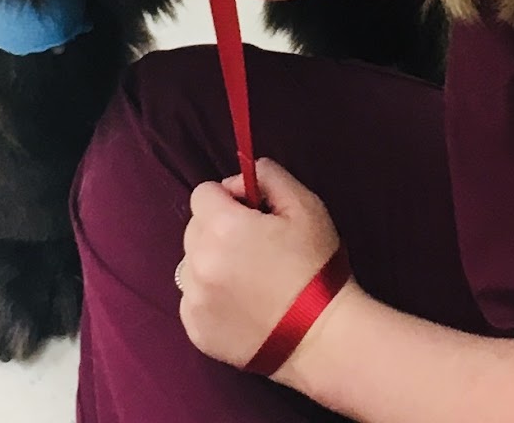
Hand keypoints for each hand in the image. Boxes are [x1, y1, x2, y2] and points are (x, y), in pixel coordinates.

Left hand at [177, 159, 347, 373]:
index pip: (202, 194)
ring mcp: (195, 300)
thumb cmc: (316, 267)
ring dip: (211, 262)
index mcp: (222, 228)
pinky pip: (193, 299)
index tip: (252, 214)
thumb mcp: (304, 205)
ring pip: (191, 264)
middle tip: (254, 246)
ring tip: (248, 278)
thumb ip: (267, 176)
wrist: (322, 337)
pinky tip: (242, 304)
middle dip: (218, 228)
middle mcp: (199, 263)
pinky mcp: (196, 331)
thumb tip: (239, 181)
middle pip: (195, 228)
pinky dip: (210, 296)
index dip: (228, 198)